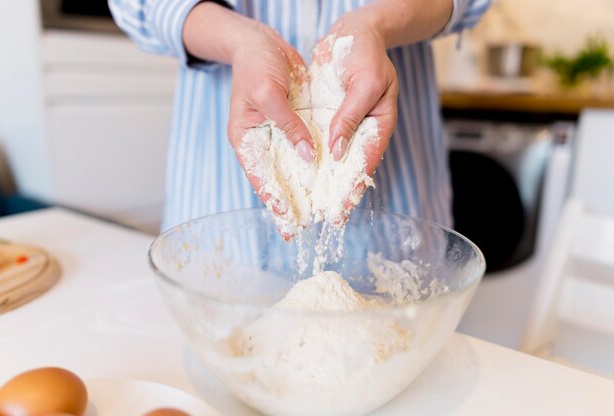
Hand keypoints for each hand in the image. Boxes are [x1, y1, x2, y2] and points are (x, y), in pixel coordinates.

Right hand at [227, 23, 314, 238]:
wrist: (262, 41)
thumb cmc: (256, 63)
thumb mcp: (268, 94)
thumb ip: (287, 126)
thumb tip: (308, 157)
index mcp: (245, 138)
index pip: (259, 176)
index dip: (273, 199)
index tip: (286, 220)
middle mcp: (261, 142)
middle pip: (275, 180)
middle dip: (287, 205)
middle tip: (300, 231)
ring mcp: (278, 135)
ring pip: (292, 169)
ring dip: (303, 189)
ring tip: (315, 213)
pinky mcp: (293, 127)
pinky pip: (304, 150)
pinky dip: (314, 165)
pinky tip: (326, 179)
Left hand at [313, 11, 398, 212]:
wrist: (353, 30)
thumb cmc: (366, 51)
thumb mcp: (365, 82)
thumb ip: (351, 116)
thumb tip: (336, 151)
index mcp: (378, 125)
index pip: (365, 162)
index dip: (353, 187)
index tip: (342, 209)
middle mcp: (361, 129)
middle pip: (349, 167)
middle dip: (337, 193)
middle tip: (326, 219)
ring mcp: (344, 124)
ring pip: (333, 158)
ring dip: (322, 180)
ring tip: (310, 205)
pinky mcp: (328, 117)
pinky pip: (319, 141)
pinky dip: (311, 157)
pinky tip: (299, 173)